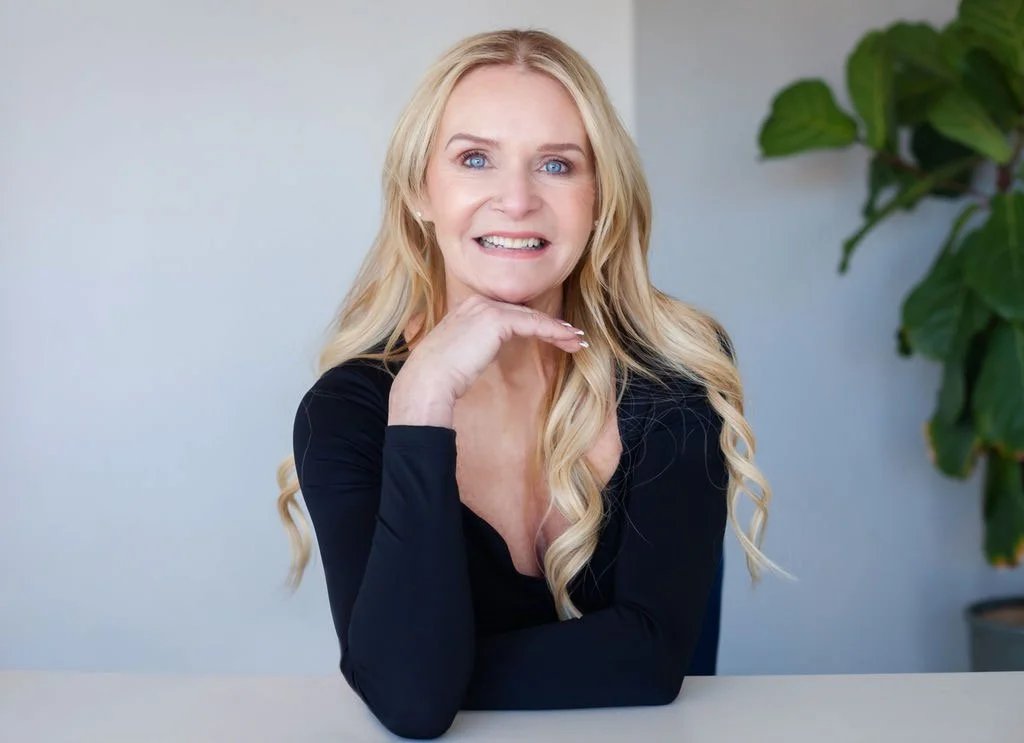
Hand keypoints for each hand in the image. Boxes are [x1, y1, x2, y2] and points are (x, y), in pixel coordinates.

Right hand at [388, 296, 586, 426]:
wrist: (429, 380)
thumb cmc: (440, 376)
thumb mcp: (460, 355)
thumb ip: (474, 346)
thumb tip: (483, 351)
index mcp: (468, 308)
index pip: (510, 314)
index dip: (533, 324)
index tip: (553, 335)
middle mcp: (477, 302)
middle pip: (523, 312)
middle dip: (550, 325)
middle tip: (573, 337)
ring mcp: (486, 308)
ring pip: (532, 316)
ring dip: (558, 329)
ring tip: (577, 341)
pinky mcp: (496, 319)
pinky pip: (534, 323)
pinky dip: (554, 331)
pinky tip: (568, 340)